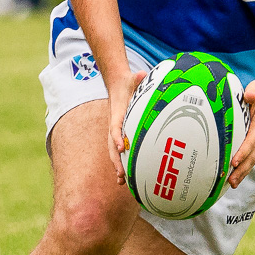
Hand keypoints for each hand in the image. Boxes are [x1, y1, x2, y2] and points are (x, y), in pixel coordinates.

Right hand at [104, 65, 141, 184]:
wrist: (118, 86)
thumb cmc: (128, 83)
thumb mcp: (132, 79)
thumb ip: (137, 78)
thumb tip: (142, 73)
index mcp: (117, 114)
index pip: (115, 127)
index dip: (118, 137)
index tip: (122, 146)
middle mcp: (114, 125)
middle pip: (113, 145)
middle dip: (116, 160)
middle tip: (121, 174)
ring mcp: (116, 132)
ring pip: (114, 152)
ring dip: (117, 166)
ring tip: (121, 181)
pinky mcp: (120, 136)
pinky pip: (119, 152)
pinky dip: (120, 164)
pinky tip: (124, 178)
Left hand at [229, 76, 254, 187]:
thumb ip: (252, 93)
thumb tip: (249, 96)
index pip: (251, 141)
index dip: (242, 153)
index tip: (234, 163)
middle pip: (252, 156)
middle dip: (242, 170)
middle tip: (230, 182)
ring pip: (254, 158)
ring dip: (244, 172)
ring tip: (233, 184)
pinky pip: (254, 155)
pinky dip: (247, 165)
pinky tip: (239, 173)